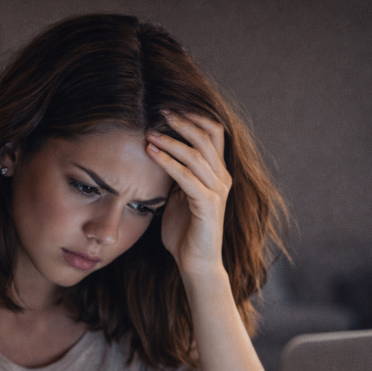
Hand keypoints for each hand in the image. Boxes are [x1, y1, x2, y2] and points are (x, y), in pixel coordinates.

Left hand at [146, 111, 231, 276]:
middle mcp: (222, 178)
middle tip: (159, 110)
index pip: (213, 132)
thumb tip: (158, 150)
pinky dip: (167, 162)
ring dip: (170, 140)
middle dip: (182, 120)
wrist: (195, 263)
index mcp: (218, 172)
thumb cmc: (184, 231)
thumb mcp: (178, 195)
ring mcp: (217, 191)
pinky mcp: (207, 205)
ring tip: (149, 132)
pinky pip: (186, 177)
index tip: (168, 108)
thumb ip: (176, 174)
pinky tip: (151, 153)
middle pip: (207, 136)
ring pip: (196, 154)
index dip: (193, 116)